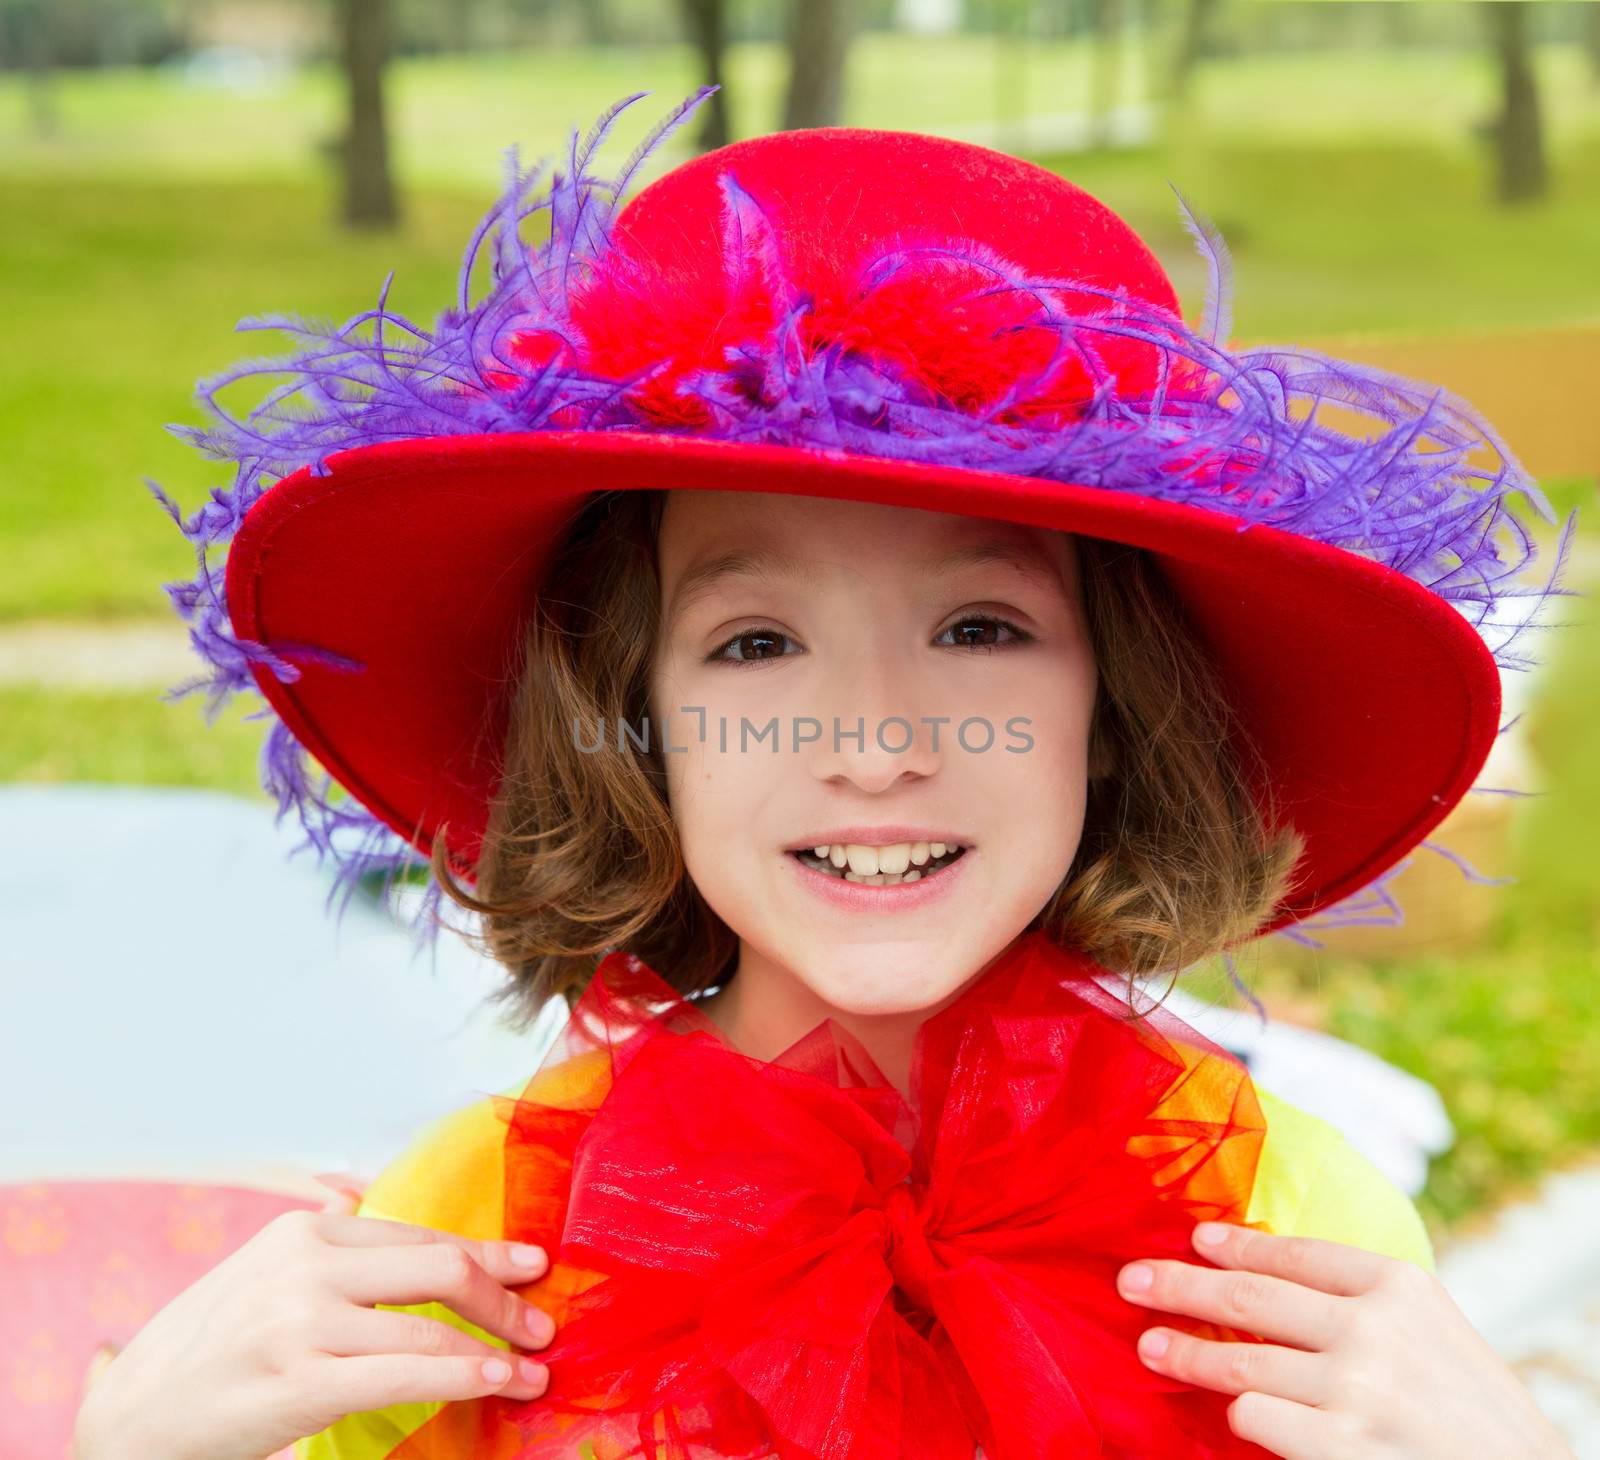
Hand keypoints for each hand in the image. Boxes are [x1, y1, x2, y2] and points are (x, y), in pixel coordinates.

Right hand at [70, 1176, 558, 1459]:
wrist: (130, 1421)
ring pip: (430, 1324)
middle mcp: (307, 1263)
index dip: (484, 1253)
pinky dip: (463, 1374)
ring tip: (531, 1370)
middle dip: (502, 1295)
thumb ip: (329, 1250)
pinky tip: (496, 1381)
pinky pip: (406, 1371)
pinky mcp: (301, 1379)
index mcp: (304, 1230)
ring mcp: (303, 1320)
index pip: (418, 1236)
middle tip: (541, 1322)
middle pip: (438, 1267)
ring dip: (495, 1347)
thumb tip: (389, 1223)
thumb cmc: (206, 1351)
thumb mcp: (265, 1274)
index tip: (529, 1266)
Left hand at [1116, 1222, 1574, 1459]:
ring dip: (1185, 1351)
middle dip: (1181, 1286)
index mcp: (1398, 1285)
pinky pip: (1259, 1418)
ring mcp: (1356, 1389)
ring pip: (1240, 1359)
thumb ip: (1364, 1303)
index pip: (1295, 1254)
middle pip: (1250, 1296)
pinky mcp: (1341, 1446)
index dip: (1237, 1245)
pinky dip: (1237, 1415)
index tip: (1195, 1239)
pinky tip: (1228, 1412)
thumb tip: (1266, 1275)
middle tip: (1132, 1280)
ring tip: (1150, 1345)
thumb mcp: (1433, 1333)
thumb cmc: (1475, 1410)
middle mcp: (1373, 1328)